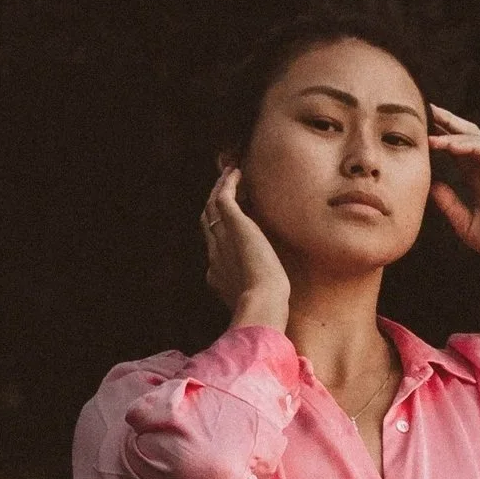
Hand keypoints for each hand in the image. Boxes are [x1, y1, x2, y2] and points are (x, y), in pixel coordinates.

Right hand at [200, 165, 290, 322]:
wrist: (262, 302)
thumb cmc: (267, 306)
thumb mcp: (258, 300)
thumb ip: (258, 294)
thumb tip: (272, 296)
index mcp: (217, 272)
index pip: (213, 245)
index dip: (218, 229)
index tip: (230, 218)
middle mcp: (214, 253)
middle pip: (207, 221)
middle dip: (213, 203)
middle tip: (223, 188)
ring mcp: (221, 238)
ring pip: (211, 207)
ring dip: (219, 188)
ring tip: (229, 173)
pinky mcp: (233, 225)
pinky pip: (223, 198)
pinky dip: (227, 183)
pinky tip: (236, 172)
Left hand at [428, 105, 479, 269]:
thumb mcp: (468, 225)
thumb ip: (450, 205)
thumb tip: (430, 186)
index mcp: (478, 180)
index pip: (455, 153)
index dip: (438, 140)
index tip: (415, 132)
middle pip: (464, 138)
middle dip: (445, 123)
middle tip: (425, 110)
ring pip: (475, 139)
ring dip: (452, 133)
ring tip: (430, 130)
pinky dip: (470, 145)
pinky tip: (451, 145)